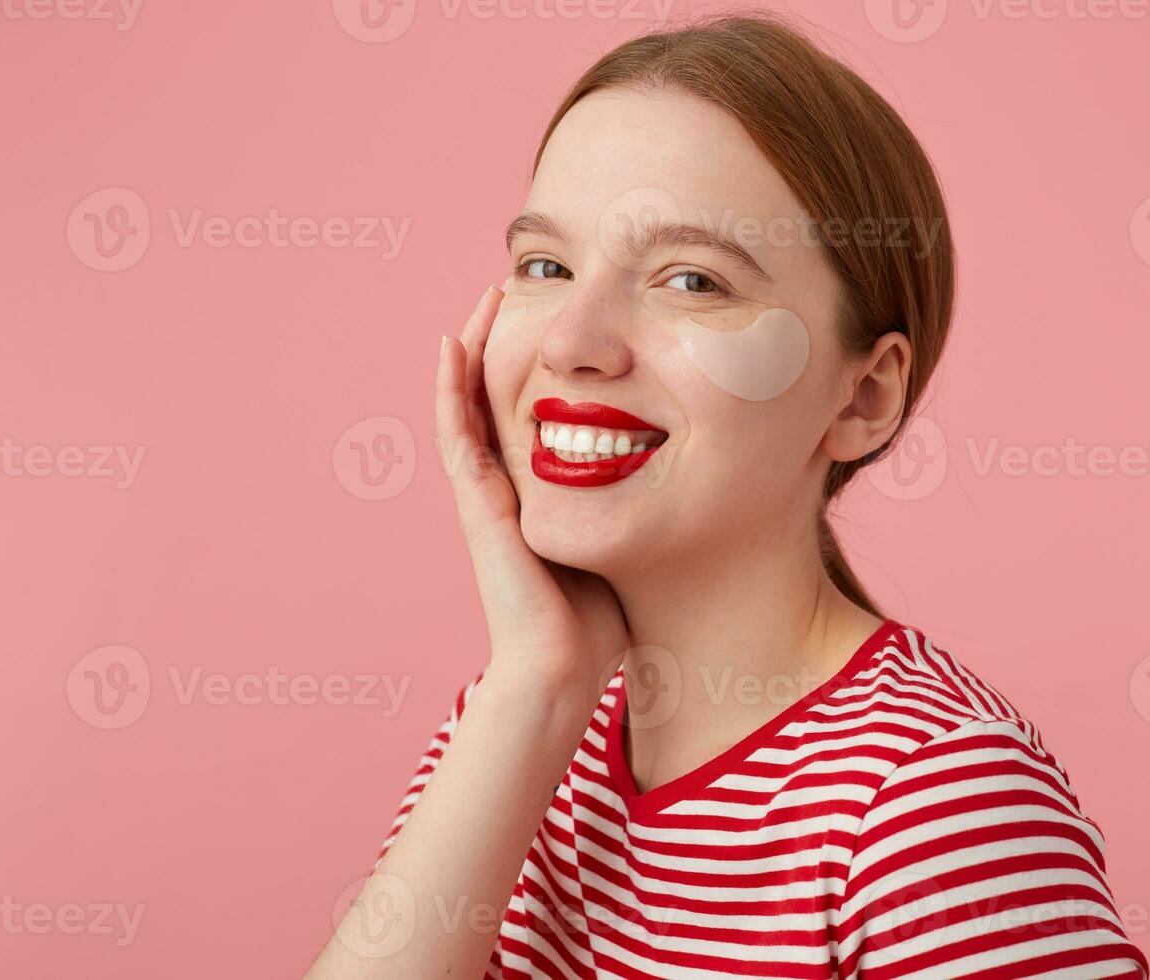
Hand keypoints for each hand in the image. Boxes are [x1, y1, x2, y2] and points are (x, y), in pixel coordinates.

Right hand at [434, 284, 628, 693]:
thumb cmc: (600, 619)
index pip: (534, 410)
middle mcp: (507, 484)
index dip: (545, 362)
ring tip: (490, 294)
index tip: (569, 320)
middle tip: (523, 288)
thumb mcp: (629, 541)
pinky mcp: (477, 502)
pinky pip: (457, 430)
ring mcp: (486, 491)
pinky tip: (454, 341)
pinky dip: (451, 385)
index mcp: (540, 491)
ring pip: (469, 401)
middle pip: (499, 395)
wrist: (564, 669)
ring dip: (476, 346)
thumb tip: (699, 471)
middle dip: (512, 341)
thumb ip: (643, 506)